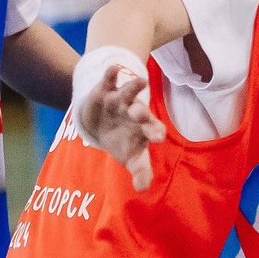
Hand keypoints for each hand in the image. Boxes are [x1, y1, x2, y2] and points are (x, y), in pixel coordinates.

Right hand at [76, 64, 165, 191]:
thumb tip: (142, 189)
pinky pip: (109, 80)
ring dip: (133, 88)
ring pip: (129, 93)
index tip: (156, 138)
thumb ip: (140, 171)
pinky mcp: (105, 91)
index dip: (155, 133)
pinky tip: (113, 68)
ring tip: (141, 80)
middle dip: (142, 113)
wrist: (102, 123)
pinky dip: (111, 74)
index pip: (153, 131)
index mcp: (145, 128)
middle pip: (141, 112)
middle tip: (142, 116)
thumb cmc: (123, 141)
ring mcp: (121, 101)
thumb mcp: (131, 157)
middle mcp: (135, 112)